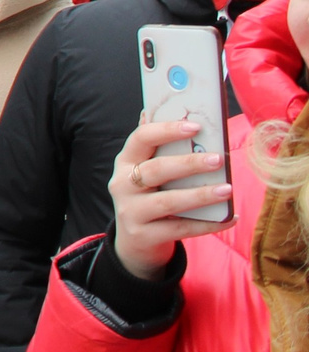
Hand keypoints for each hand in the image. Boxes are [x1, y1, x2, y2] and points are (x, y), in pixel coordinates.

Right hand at [110, 117, 235, 280]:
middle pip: (155, 170)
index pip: (141, 139)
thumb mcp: (146, 170)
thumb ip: (155, 146)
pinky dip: (207, 224)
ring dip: (200, 195)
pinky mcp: (143, 236)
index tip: (195, 126)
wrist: (134, 241)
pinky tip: (229, 218)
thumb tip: (153, 110)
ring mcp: (131, 212)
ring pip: (167, 202)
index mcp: (125, 162)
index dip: (167, 131)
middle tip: (218, 159)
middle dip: (188, 164)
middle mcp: (123, 185)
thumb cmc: (148, 197)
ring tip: (227, 189)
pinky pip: (180, 228)